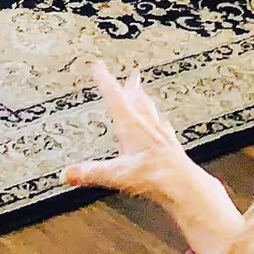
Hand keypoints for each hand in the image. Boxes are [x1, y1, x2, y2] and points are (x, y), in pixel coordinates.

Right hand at [63, 60, 196, 198]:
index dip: (105, 79)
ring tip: (142, 92)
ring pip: (150, 110)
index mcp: (131, 125)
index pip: (114, 96)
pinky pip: (163, 126)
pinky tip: (162, 125)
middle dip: (129, 86)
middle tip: (128, 75)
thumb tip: (67, 173)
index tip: (98, 67)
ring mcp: (161, 134)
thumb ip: (90, 173)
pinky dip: (158, 121)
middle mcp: (147, 125)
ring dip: (144, 99)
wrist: (185, 186)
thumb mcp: (115, 174)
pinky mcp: (171, 146)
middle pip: (136, 99)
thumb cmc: (155, 176)